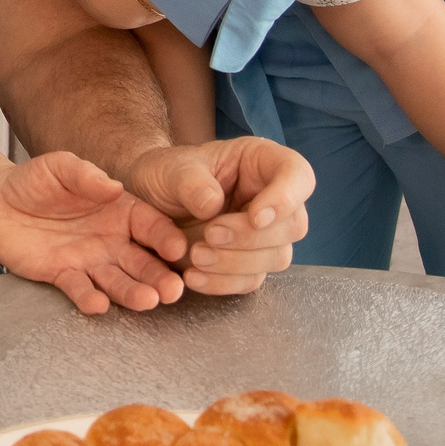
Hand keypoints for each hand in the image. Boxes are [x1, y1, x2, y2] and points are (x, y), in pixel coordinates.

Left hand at [0, 152, 192, 313]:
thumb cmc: (35, 181)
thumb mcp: (59, 166)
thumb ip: (85, 175)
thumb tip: (114, 186)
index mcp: (120, 211)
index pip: (151, 226)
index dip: (166, 237)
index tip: (178, 249)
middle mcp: (111, 240)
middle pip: (142, 262)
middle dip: (159, 276)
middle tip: (174, 290)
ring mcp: (89, 261)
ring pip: (117, 282)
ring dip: (133, 293)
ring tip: (147, 301)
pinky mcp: (63, 276)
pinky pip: (79, 289)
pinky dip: (90, 298)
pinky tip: (100, 304)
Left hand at [124, 137, 313, 295]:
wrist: (147, 202)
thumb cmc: (166, 174)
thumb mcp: (170, 169)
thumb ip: (191, 183)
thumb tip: (212, 205)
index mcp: (261, 162)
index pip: (297, 175)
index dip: (286, 198)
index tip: (256, 217)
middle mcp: (271, 198)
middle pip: (293, 225)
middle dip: (252, 237)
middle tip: (210, 235)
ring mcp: (264, 234)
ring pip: (277, 257)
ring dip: (238, 263)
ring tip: (196, 255)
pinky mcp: (248, 263)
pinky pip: (250, 280)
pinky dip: (223, 282)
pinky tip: (194, 277)